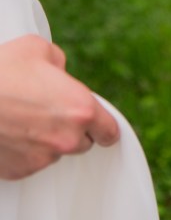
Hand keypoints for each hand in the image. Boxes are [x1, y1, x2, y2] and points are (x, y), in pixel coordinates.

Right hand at [0, 35, 118, 179]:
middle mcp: (66, 139)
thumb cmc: (3, 72)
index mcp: (80, 109)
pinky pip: (31, 162)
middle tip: (52, 111)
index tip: (101, 125)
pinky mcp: (20, 171)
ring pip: (55, 152)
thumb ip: (60, 64)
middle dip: (73, 129)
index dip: (104, 126)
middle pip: (83, 143)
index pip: (109, 131)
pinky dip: (26, 150)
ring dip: (48, 139)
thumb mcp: (40, 49)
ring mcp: (42, 159)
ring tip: (25, 117)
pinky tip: (12, 130)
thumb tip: (60, 73)